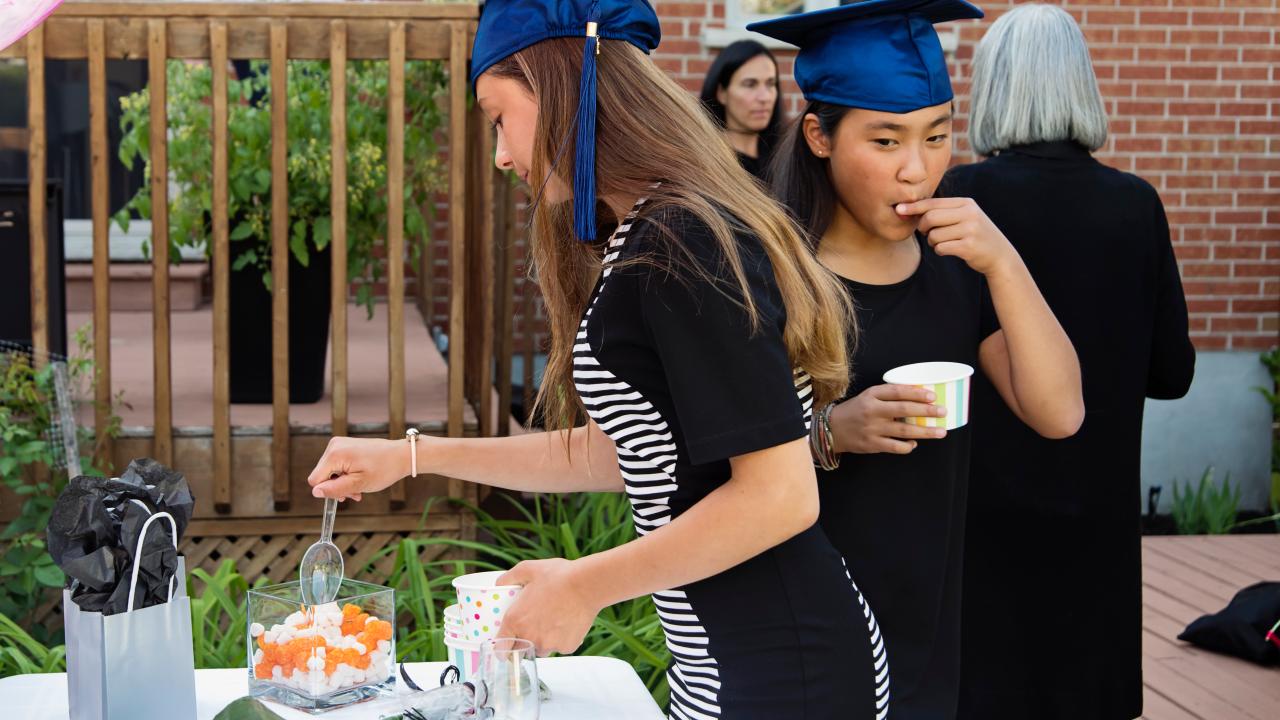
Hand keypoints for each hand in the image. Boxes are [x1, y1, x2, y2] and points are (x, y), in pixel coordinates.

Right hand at [306, 437, 410, 499]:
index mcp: (334, 454)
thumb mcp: (358, 484)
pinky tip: (359, 479)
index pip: (315, 480)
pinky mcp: (345, 446)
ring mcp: (339, 444)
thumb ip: (335, 489)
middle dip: (337, 487)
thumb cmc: (384, 469)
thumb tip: (315, 492)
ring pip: (330, 472)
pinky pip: (337, 465)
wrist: (401, 455)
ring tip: (359, 488)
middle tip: (356, 493)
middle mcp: (333, 446)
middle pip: (322, 476)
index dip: (328, 491)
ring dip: (343, 483)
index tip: (346, 494)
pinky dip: (346, 475)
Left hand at [496, 559, 602, 656]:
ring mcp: (549, 644)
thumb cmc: (558, 576)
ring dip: (544, 639)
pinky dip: (563, 638)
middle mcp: (529, 636)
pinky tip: (567, 621)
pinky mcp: (566, 647)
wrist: (586, 585)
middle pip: (522, 650)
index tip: (506, 646)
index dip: (502, 648)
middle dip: (525, 641)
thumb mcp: (528, 569)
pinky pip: (561, 647)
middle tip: (535, 624)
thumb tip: (500, 584)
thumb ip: (509, 577)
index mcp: (515, 620)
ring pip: (542, 648)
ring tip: (554, 619)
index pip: (501, 647)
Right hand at [829, 384, 946, 454]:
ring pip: (903, 431)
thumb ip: (889, 395)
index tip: (933, 396)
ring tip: (941, 432)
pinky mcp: (872, 444)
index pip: (898, 391)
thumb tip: (918, 397)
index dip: (917, 393)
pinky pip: (895, 447)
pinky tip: (915, 444)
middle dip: (926, 411)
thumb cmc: (855, 411)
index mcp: (872, 395)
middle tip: (943, 412)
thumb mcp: (868, 396)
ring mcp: (872, 429)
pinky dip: (908, 446)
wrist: (831, 429)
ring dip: (925, 432)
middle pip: (904, 410)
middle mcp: (872, 411)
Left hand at [897, 197, 1019, 277]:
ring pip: (934, 235)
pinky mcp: (968, 246)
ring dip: (933, 242)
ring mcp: (970, 230)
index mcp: (966, 203)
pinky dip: (940, 250)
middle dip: (923, 227)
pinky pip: (941, 248)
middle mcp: (969, 214)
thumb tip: (909, 210)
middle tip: (928, 233)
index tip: (899, 209)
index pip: (933, 203)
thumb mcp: (965, 216)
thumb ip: (943, 212)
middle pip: (930, 218)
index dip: (914, 207)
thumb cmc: (975, 234)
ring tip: (944, 242)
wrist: (999, 254)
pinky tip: (950, 250)